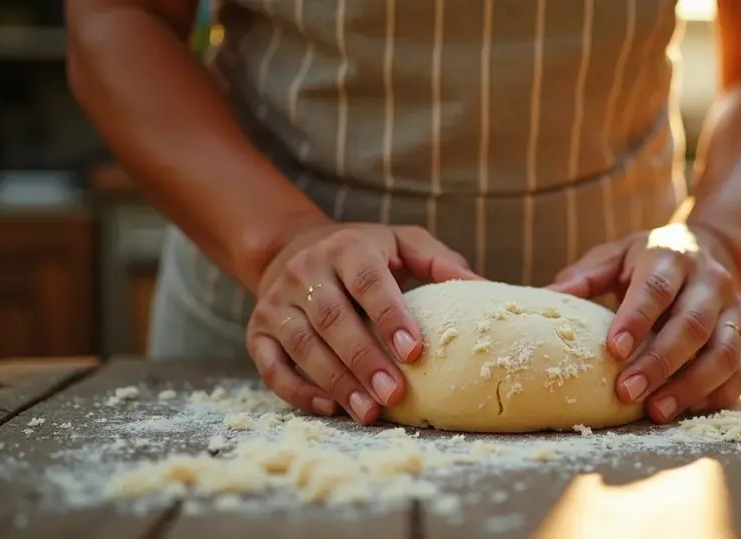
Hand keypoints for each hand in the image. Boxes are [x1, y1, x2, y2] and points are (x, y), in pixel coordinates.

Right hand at [247, 223, 480, 423]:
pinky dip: (298, 391)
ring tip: (370, 411)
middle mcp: (305, 272)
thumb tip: (483, 289)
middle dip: (366, 360)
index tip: (414, 351)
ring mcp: (276, 302)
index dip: (391, 316)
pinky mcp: (257, 331)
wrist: (289, 248)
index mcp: (347, 248)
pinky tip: (330, 407)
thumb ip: (439, 262)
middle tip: (395, 394)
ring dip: (337, 382)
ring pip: (304, 346)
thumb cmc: (362, 253)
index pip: (368, 283)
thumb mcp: (401, 242)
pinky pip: (271, 367)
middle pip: (334, 320)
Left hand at [547, 223, 740, 422]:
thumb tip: (546, 298)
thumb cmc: (651, 261)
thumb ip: (586, 276)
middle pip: (691, 325)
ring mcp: (737, 309)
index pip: (656, 289)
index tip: (613, 351)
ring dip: (690, 386)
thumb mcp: (617, 255)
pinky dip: (719, 394)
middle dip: (660, 363)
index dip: (635, 320)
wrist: (713, 250)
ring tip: (656, 412)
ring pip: (723, 352)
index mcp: (671, 258)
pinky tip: (690, 410)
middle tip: (627, 393)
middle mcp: (711, 282)